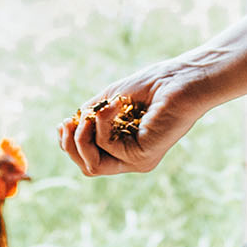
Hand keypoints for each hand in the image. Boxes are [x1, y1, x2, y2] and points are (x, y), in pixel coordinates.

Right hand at [56, 58, 209, 176]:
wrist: (181, 78)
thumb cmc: (153, 85)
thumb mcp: (109, 100)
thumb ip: (89, 117)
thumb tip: (65, 129)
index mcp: (125, 148)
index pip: (88, 159)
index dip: (69, 144)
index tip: (65, 120)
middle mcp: (131, 159)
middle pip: (87, 168)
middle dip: (70, 145)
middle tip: (69, 121)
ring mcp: (137, 161)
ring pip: (92, 165)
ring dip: (82, 136)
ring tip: (90, 114)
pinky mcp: (142, 156)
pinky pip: (106, 145)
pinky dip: (101, 123)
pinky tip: (112, 105)